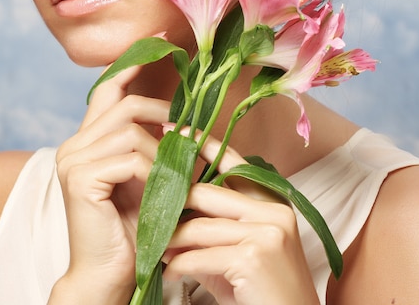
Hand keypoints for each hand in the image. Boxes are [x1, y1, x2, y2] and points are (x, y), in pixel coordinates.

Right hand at [51, 66, 169, 303]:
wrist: (107, 275)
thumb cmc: (130, 230)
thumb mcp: (144, 181)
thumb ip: (150, 148)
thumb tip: (182, 123)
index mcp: (86, 142)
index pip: (106, 91)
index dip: (130, 65)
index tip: (159, 43)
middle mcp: (73, 145)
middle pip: (124, 105)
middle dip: (163, 113)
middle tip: (189, 131)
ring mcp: (73, 160)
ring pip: (130, 129)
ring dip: (165, 148)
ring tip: (183, 171)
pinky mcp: (80, 178)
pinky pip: (130, 156)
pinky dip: (155, 169)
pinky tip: (165, 189)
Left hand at [162, 135, 318, 304]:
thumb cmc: (262, 292)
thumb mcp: (239, 252)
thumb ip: (211, 229)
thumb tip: (172, 215)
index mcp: (273, 202)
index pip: (233, 163)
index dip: (202, 144)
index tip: (174, 130)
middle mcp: (273, 211)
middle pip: (207, 193)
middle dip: (173, 201)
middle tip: (146, 202)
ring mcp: (266, 232)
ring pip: (199, 226)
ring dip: (171, 241)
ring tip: (155, 250)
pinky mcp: (254, 257)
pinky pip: (199, 254)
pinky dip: (178, 265)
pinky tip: (170, 273)